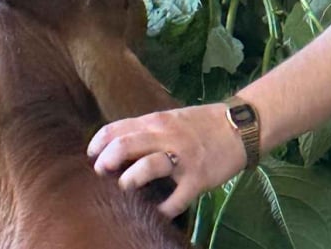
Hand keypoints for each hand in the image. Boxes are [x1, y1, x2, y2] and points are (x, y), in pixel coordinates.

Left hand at [89, 104, 248, 216]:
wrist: (240, 126)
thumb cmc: (201, 123)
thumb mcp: (170, 118)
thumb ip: (147, 130)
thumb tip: (119, 146)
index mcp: (155, 121)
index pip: (116, 128)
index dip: (98, 143)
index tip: (91, 155)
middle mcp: (165, 137)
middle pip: (125, 145)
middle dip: (106, 161)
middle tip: (100, 172)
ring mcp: (182, 158)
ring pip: (147, 167)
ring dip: (130, 180)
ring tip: (124, 188)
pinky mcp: (198, 178)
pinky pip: (176, 198)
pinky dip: (163, 209)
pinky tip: (156, 213)